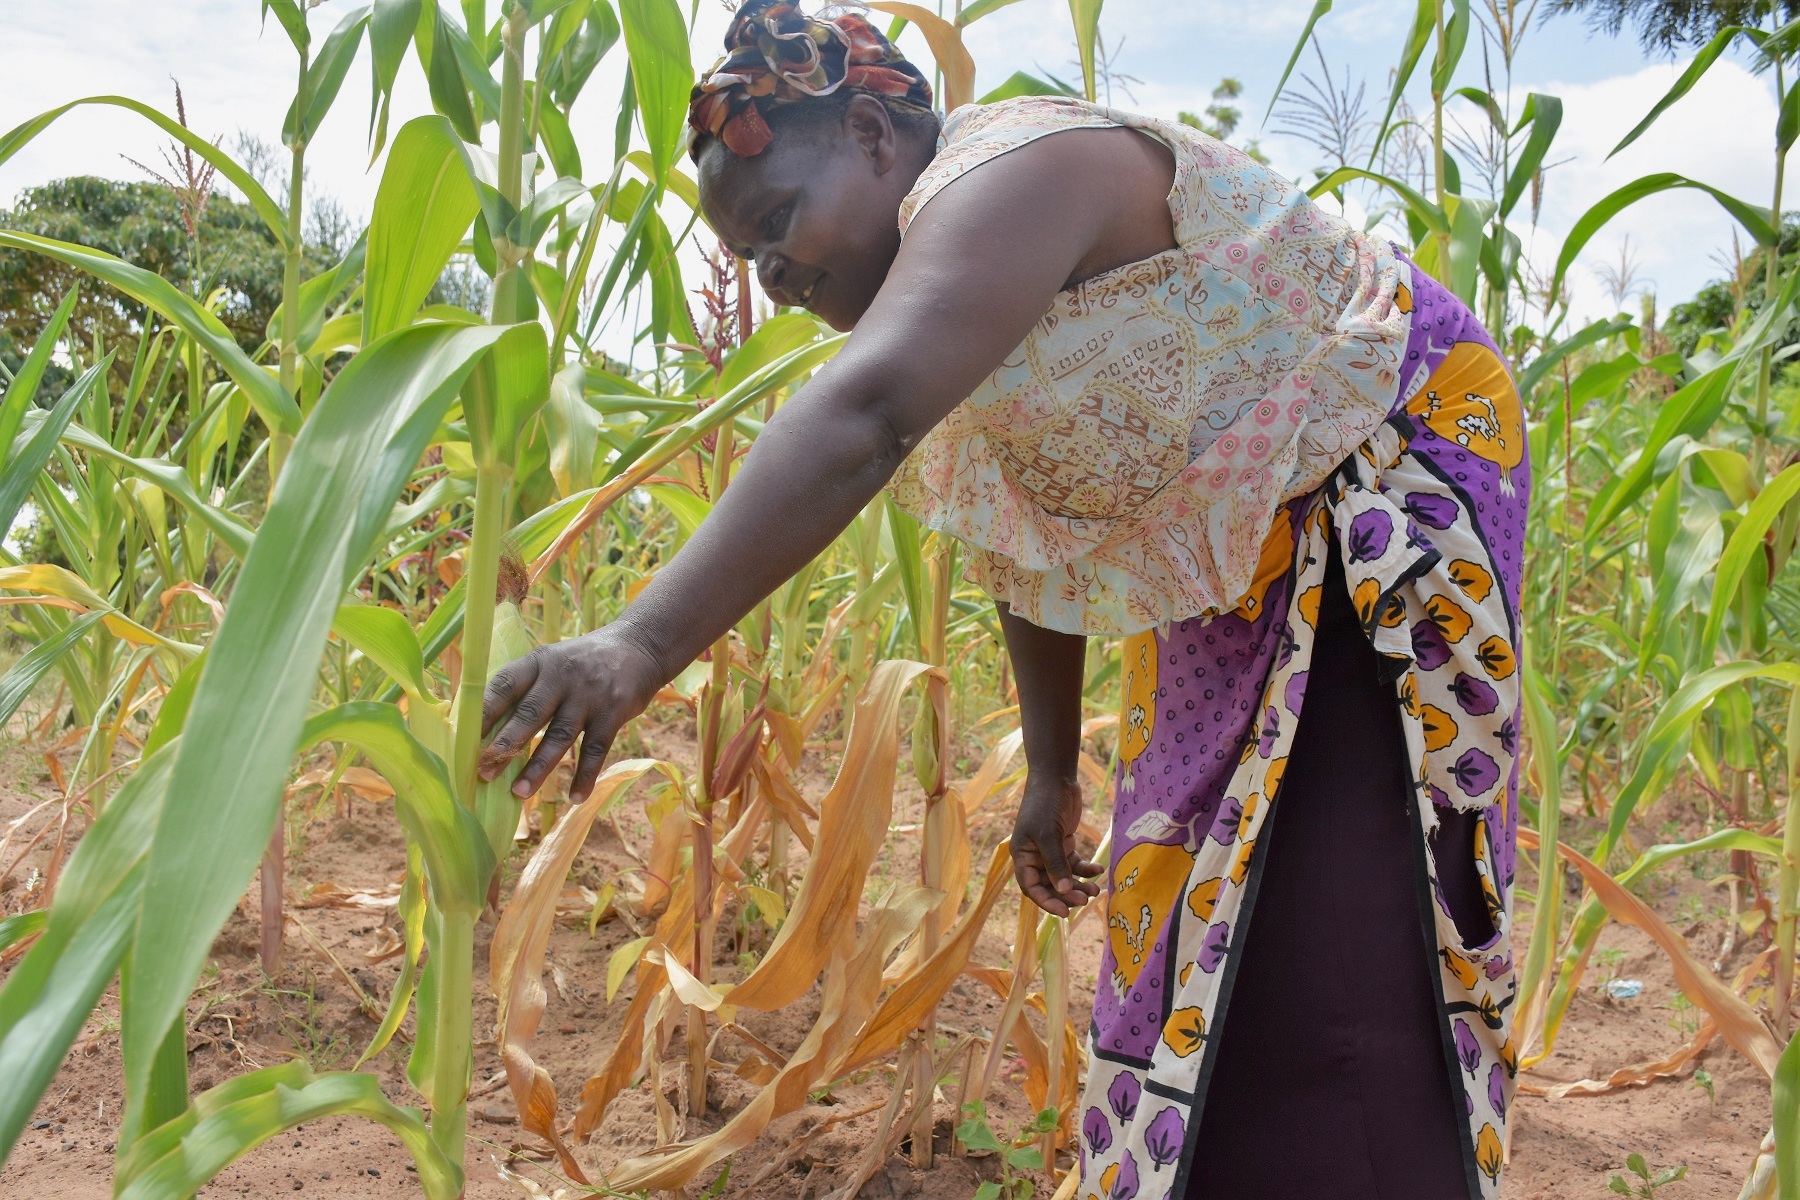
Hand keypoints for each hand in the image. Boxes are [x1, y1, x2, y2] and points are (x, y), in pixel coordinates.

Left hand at [479, 624, 664, 801]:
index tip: (465, 739)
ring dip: (538, 767)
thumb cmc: (584, 662)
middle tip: (485, 773)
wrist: (640, 647)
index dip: (484, 712)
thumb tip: (484, 727)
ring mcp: (589, 695)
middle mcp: (562, 676)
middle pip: (529, 714)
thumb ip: (527, 687)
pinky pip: (596, 749)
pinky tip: (574, 797)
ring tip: (519, 793)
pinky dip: (585, 776)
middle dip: (506, 746)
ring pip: (559, 736)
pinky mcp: (613, 712)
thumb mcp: (553, 661)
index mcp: (539, 662)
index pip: (505, 685)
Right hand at [1010, 776, 1102, 916]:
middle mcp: (1035, 857)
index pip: (1031, 887)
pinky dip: (1086, 868)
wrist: (1055, 778)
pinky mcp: (1064, 843)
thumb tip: (1065, 891)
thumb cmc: (1044, 804)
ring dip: (1079, 884)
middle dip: (1067, 895)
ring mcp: (1050, 851)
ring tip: (1096, 889)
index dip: (1047, 901)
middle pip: (1050, 885)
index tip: (1064, 912)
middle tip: (1086, 900)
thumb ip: (1056, 863)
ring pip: (1064, 877)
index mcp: (1022, 856)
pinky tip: (1099, 869)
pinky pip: (1075, 864)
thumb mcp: (1048, 834)